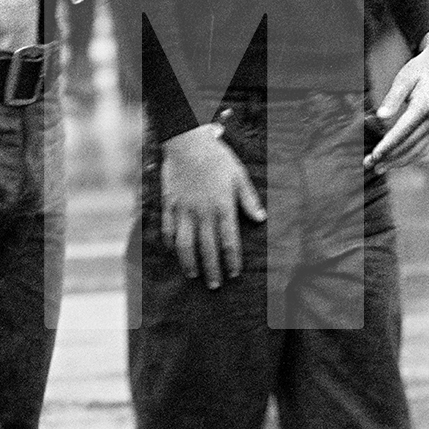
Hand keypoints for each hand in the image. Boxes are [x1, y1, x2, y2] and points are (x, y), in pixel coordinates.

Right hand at [160, 124, 265, 290]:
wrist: (188, 142)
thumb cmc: (218, 158)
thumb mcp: (239, 176)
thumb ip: (249, 199)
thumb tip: (261, 219)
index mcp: (223, 207)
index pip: (229, 242)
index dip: (232, 261)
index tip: (234, 274)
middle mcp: (202, 213)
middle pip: (207, 249)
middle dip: (212, 270)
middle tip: (215, 285)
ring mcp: (183, 210)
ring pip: (185, 244)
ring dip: (189, 262)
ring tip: (192, 275)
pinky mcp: (169, 204)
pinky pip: (168, 229)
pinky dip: (169, 243)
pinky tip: (172, 251)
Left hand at [366, 31, 428, 171]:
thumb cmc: (420, 69)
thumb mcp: (405, 77)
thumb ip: (393, 97)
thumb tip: (380, 116)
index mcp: (425, 105)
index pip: (403, 131)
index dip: (388, 145)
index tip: (374, 155)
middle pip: (409, 144)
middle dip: (388, 157)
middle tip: (368, 164)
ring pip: (417, 150)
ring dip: (397, 161)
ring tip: (378, 168)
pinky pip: (423, 148)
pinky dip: (408, 158)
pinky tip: (394, 162)